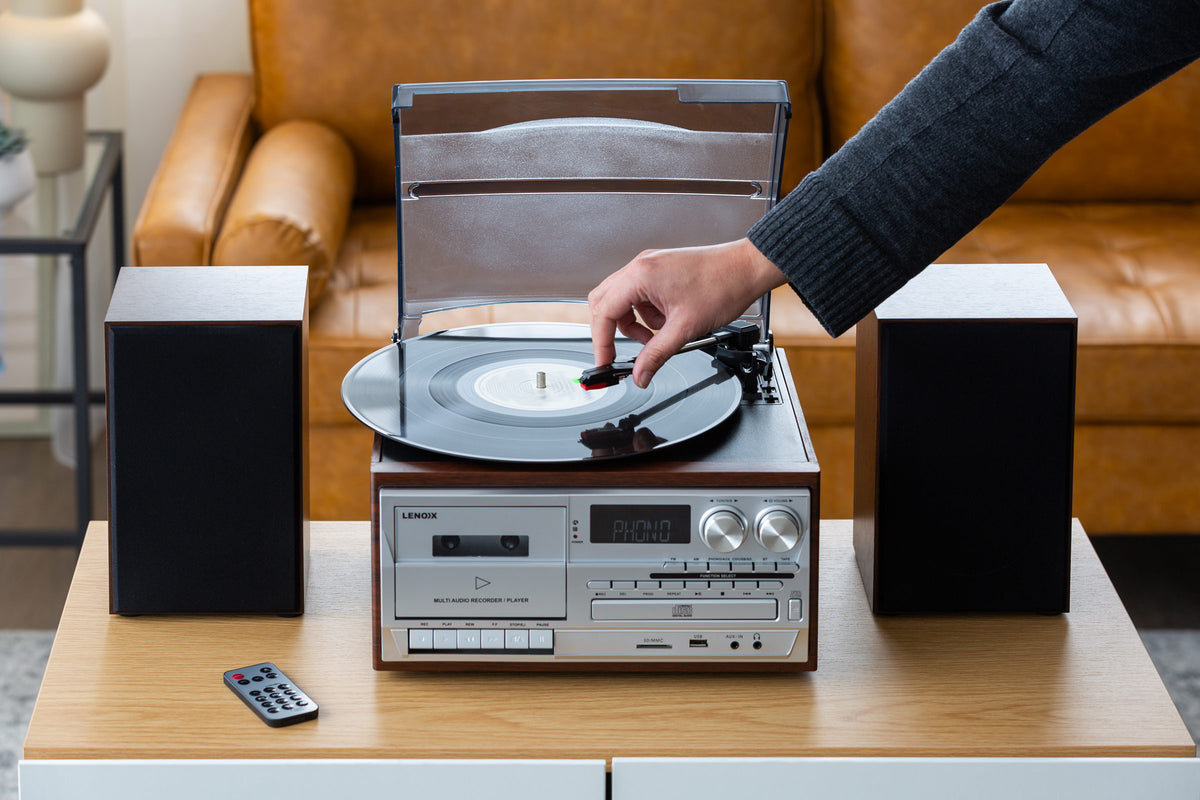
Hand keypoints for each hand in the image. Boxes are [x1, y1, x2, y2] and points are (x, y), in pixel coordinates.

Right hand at [587, 238, 785, 387]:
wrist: (747, 268)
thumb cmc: (723, 286)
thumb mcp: (685, 329)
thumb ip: (656, 354)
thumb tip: (639, 374)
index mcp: (641, 275)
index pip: (604, 312)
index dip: (601, 341)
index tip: (605, 361)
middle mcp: (641, 266)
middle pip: (605, 303)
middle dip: (612, 331)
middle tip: (621, 353)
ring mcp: (650, 266)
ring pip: (622, 300)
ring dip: (633, 323)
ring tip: (657, 336)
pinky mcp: (660, 269)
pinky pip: (639, 295)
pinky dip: (646, 313)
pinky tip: (667, 321)